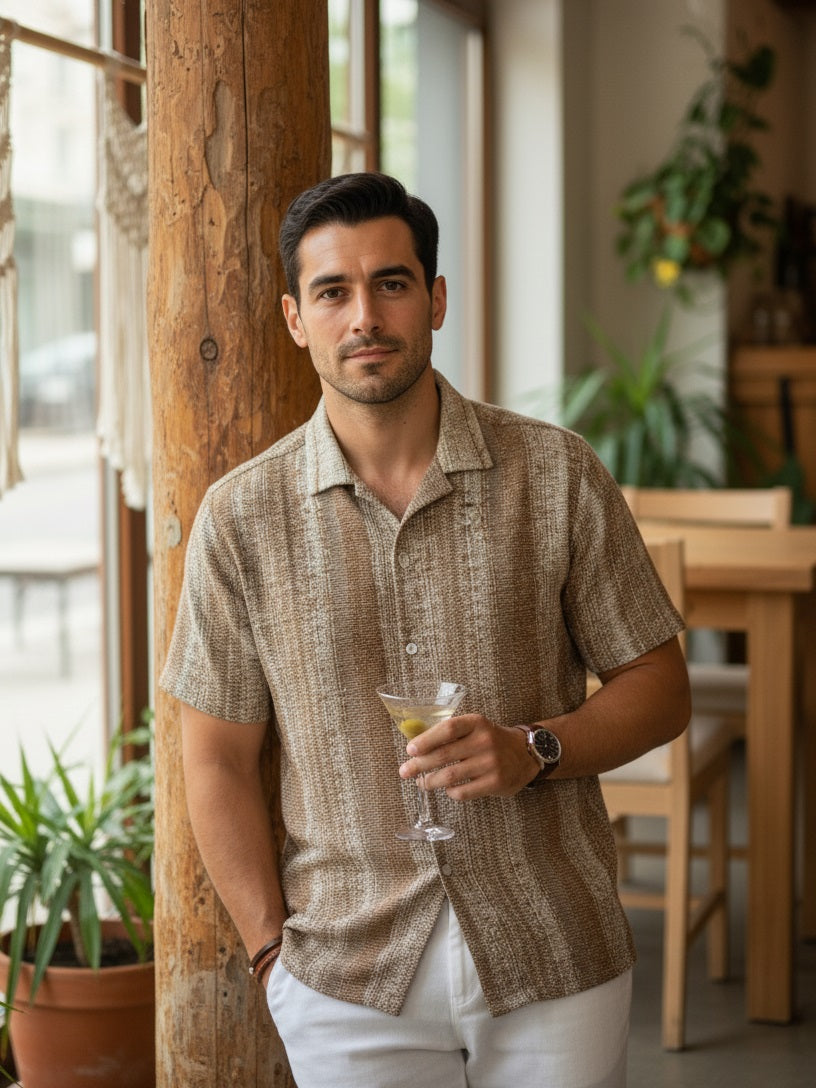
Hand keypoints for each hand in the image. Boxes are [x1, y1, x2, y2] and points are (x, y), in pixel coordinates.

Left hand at [398, 713, 538, 798]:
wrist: (525, 753)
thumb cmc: (491, 740)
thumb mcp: (475, 728)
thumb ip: (451, 734)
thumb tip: (416, 748)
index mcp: (476, 723)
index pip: (447, 729)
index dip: (425, 740)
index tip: (410, 750)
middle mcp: (484, 741)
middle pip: (443, 754)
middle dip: (419, 765)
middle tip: (405, 771)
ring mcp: (491, 763)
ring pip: (450, 776)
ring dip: (430, 781)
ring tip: (421, 783)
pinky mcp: (495, 782)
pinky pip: (463, 792)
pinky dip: (450, 792)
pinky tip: (447, 789)